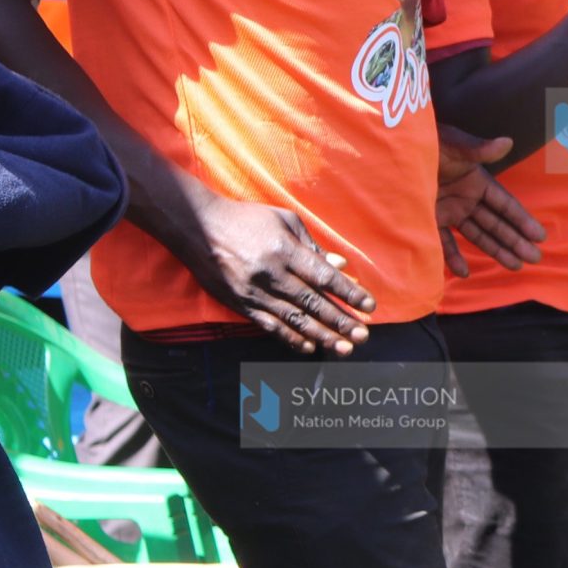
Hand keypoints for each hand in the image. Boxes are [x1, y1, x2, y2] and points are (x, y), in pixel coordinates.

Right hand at [176, 197, 375, 353]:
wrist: (198, 227)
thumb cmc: (248, 219)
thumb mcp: (285, 221)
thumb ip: (313, 247)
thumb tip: (340, 266)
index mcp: (286, 251)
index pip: (325, 277)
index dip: (349, 294)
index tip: (370, 307)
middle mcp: (272, 275)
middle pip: (313, 303)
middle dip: (341, 321)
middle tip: (363, 336)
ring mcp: (255, 292)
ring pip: (294, 320)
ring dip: (322, 336)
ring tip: (344, 348)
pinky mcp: (241, 304)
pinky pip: (270, 326)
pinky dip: (291, 339)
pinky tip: (310, 348)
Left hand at [437, 127, 546, 277]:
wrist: (391, 151)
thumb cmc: (425, 142)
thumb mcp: (453, 145)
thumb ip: (479, 149)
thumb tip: (508, 142)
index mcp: (476, 181)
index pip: (505, 205)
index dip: (522, 220)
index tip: (539, 236)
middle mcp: (466, 199)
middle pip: (496, 224)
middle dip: (516, 241)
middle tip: (535, 258)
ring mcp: (449, 211)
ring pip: (477, 235)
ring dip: (496, 250)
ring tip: (515, 266)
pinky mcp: (429, 220)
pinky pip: (444, 242)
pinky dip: (452, 257)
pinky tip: (464, 272)